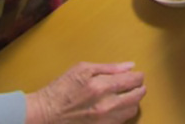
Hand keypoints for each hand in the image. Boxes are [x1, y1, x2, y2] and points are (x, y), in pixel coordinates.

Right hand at [25, 62, 145, 123]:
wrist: (45, 114)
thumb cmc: (61, 89)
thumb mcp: (82, 69)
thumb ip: (109, 67)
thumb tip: (130, 66)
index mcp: (101, 87)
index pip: (133, 81)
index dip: (139, 76)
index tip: (137, 75)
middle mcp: (106, 106)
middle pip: (137, 97)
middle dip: (140, 89)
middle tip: (137, 85)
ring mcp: (104, 121)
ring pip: (131, 111)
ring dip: (132, 102)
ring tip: (126, 96)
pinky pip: (121, 122)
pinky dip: (122, 114)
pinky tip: (116, 107)